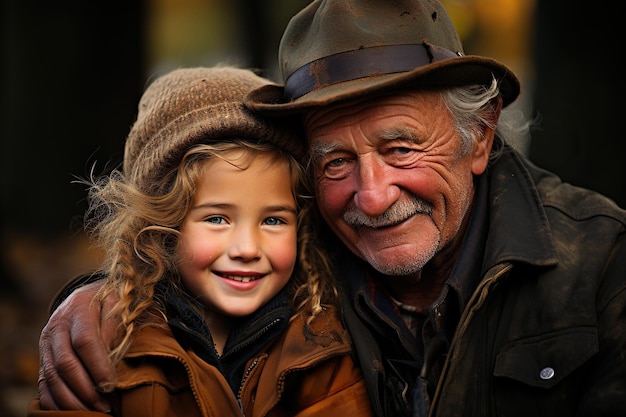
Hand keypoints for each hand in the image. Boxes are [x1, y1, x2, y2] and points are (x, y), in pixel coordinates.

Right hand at [38, 280, 117, 410]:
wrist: (84, 297)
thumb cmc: (108, 302)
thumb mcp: (117, 304)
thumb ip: (115, 327)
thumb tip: (113, 358)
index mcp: (78, 310)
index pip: (85, 341)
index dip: (97, 366)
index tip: (111, 385)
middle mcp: (57, 328)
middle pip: (65, 364)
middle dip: (84, 389)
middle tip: (104, 405)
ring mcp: (46, 344)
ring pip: (52, 378)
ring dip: (71, 400)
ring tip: (91, 412)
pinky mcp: (42, 358)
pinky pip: (43, 385)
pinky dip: (55, 402)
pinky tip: (71, 412)